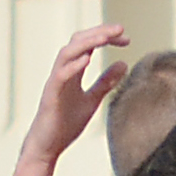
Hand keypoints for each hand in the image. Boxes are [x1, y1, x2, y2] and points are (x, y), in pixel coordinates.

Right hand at [17, 23, 129, 175]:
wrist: (48, 146)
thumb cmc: (66, 123)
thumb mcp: (92, 99)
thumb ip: (106, 82)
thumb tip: (124, 63)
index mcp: (72, 72)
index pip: (88, 46)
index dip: (105, 38)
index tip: (126, 38)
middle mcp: (62, 72)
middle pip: (77, 43)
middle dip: (98, 33)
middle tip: (121, 29)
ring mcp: (55, 83)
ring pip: (66, 54)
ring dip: (86, 43)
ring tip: (105, 37)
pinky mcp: (50, 96)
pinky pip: (59, 76)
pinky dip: (73, 66)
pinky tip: (87, 59)